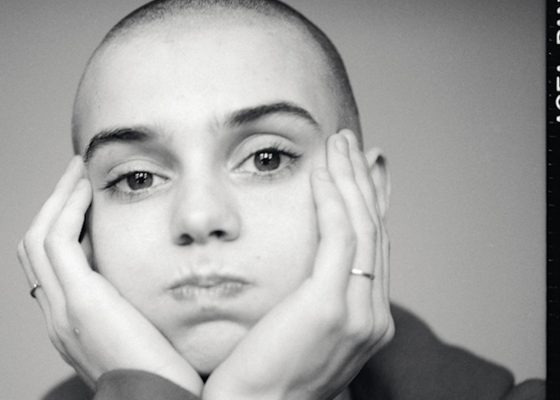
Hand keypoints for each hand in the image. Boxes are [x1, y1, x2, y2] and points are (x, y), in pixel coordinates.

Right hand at [17, 156, 202, 394]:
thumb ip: (132, 303)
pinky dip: (68, 209)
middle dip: (52, 205)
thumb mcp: (142, 332)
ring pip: (38, 238)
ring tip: (78, 170)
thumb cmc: (166, 377)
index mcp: (69, 324)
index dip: (59, 225)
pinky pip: (59, 241)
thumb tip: (145, 270)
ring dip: (57, 198)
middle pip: (33, 247)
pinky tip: (86, 189)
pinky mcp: (81, 304)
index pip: (47, 264)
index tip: (84, 198)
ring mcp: (63, 311)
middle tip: (75, 175)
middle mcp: (56, 317)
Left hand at [202, 131, 392, 399]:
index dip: (372, 206)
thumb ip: (310, 304)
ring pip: (361, 227)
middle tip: (354, 146)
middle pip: (374, 233)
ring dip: (350, 178)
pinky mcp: (330, 306)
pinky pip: (337, 236)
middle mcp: (372, 317)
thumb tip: (303, 275)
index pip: (374, 251)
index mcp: (366, 324)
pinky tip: (322, 171)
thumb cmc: (261, 379)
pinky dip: (332, 198)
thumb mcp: (297, 336)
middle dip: (364, 183)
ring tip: (339, 143)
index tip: (366, 173)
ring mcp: (357, 313)